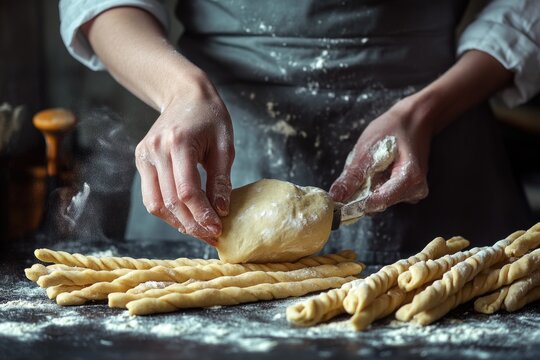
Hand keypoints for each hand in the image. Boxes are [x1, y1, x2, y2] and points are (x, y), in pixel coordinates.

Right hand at [135, 75, 233, 245]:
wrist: (185, 94)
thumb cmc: (210, 117)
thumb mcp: (224, 145)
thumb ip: (221, 179)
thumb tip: (221, 211)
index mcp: (178, 143)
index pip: (186, 191)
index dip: (202, 215)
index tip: (217, 229)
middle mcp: (156, 150)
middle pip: (170, 202)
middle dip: (192, 224)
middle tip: (211, 236)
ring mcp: (144, 156)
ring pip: (155, 204)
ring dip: (177, 223)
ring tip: (199, 230)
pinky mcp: (141, 160)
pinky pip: (151, 196)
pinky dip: (167, 211)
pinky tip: (186, 216)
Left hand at [329, 96, 431, 213]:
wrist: (414, 120)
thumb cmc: (392, 128)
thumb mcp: (367, 148)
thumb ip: (352, 175)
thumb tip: (335, 197)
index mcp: (409, 178)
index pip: (379, 202)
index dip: (355, 205)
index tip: (337, 205)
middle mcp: (415, 191)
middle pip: (378, 204)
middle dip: (360, 193)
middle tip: (352, 173)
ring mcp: (413, 192)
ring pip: (379, 201)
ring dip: (366, 188)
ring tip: (368, 165)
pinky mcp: (407, 191)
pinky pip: (384, 195)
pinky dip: (373, 185)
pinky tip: (375, 170)